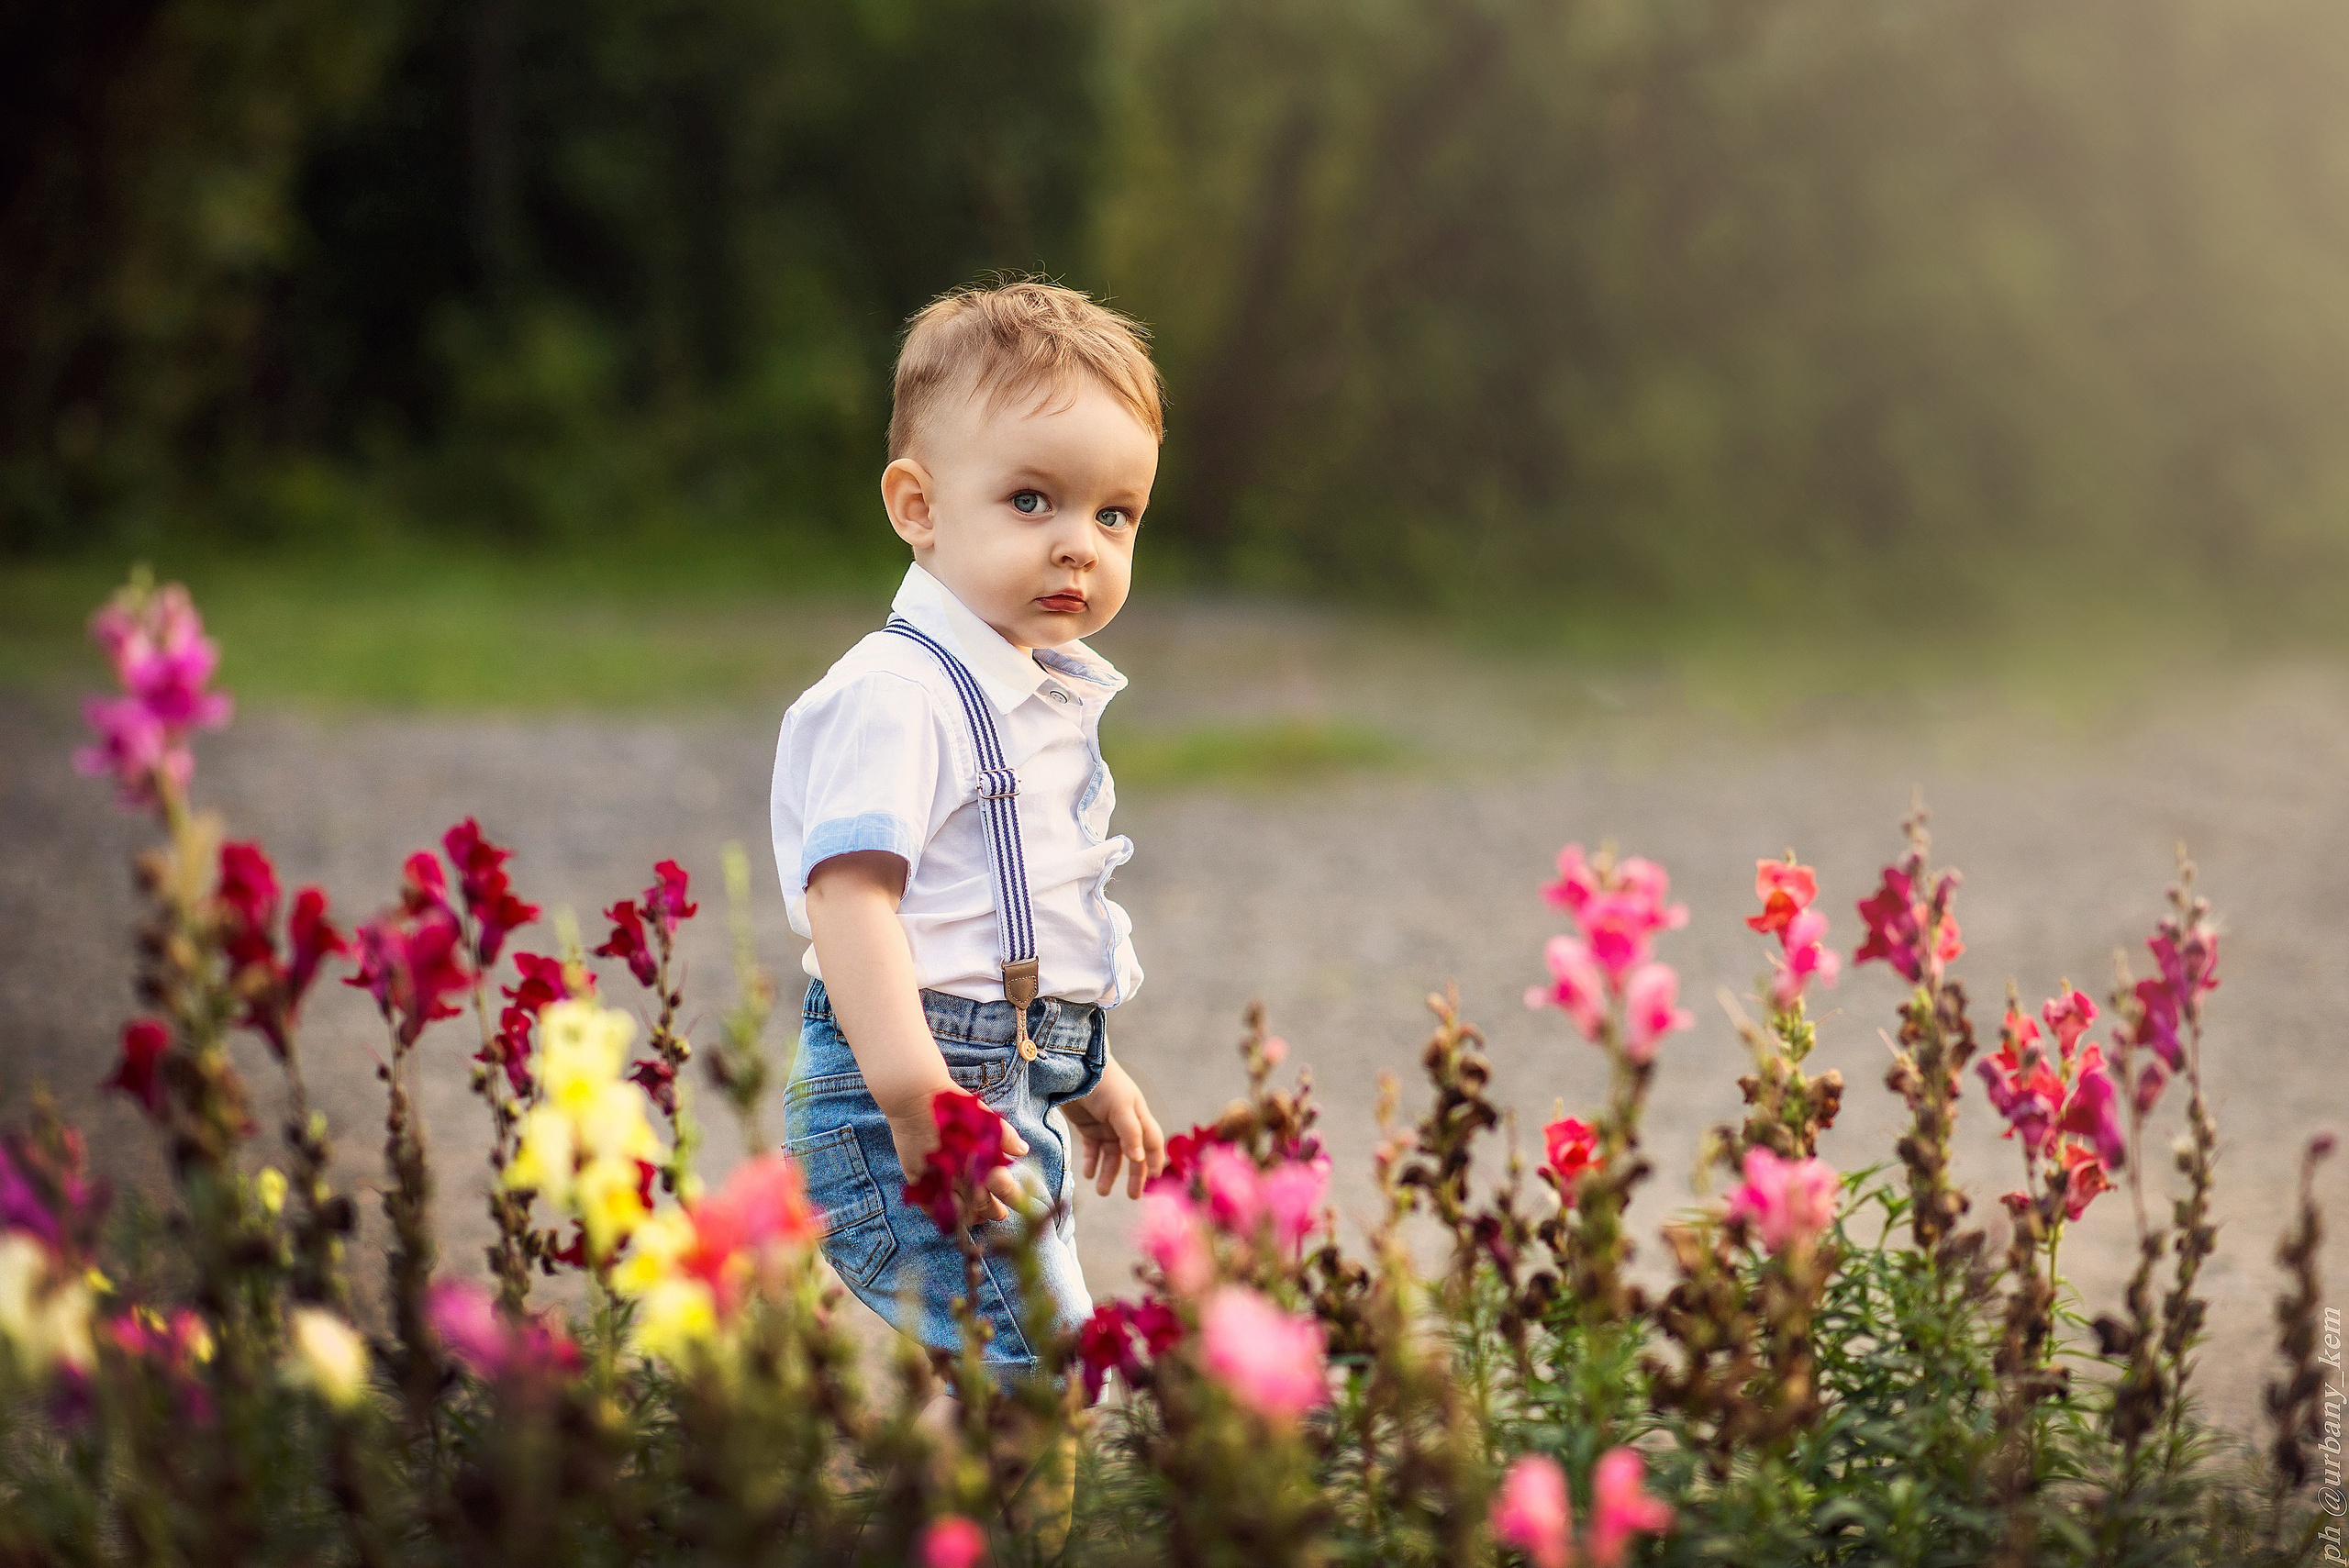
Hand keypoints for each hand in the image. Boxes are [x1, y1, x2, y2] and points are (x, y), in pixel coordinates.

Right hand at [881, 1083, 1030, 1223]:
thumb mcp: (984, 1117)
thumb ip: (1005, 1136)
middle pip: (982, 1204)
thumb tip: (1023, 1151)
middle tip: (999, 1214)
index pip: (1004, 1189)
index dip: (1014, 1199)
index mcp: (981, 1162)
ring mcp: (938, 1180)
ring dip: (970, 1217)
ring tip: (977, 1217)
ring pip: (958, 1211)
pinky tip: (948, 1214)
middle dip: (993, 1211)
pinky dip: (941, 1214)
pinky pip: (930, 1206)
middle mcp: (961, 1176)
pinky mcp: (918, 1179)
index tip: (1019, 1203)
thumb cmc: (953, 1106)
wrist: (916, 1097)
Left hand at [1063, 1058, 1166, 1198]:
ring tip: (1102, 1190)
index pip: (1152, 1142)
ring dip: (1109, 1173)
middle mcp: (1124, 1122)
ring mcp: (1106, 1125)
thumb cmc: (1102, 1083)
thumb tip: (1138, 1159)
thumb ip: (1130, 1132)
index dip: (1155, 1160)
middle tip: (1132, 1195)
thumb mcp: (1120, 1106)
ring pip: (1112, 1155)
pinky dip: (1092, 1162)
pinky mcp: (1088, 1126)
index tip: (1154, 1179)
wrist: (1073, 1066)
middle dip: (1134, 1175)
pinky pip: (1093, 1149)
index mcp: (1138, 1115)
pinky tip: (1088, 1174)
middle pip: (1133, 1153)